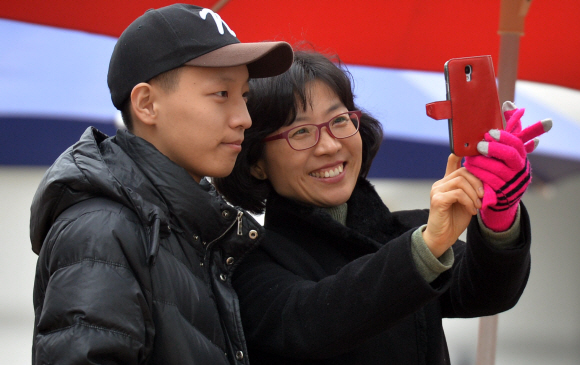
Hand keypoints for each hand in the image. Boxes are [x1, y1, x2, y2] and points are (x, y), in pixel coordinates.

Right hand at [423, 154, 483, 256]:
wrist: (443, 237)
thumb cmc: (455, 220)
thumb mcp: (469, 202)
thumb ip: (474, 190)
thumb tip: (488, 180)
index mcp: (447, 182)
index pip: (453, 161)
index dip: (461, 153)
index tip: (473, 149)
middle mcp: (440, 184)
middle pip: (462, 172)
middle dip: (478, 183)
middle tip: (484, 197)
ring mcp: (437, 191)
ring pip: (460, 181)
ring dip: (474, 194)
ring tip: (478, 205)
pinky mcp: (437, 200)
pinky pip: (457, 193)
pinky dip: (468, 201)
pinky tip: (472, 210)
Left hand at [463, 101, 551, 231]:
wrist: (505, 195)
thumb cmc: (504, 165)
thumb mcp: (509, 148)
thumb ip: (509, 128)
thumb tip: (508, 104)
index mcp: (521, 156)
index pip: (516, 144)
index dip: (503, 138)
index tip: (490, 133)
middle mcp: (519, 169)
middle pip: (508, 156)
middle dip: (492, 149)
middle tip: (478, 146)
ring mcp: (511, 182)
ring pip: (495, 170)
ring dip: (480, 162)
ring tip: (469, 158)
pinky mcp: (500, 193)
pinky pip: (487, 182)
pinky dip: (477, 175)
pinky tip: (469, 169)